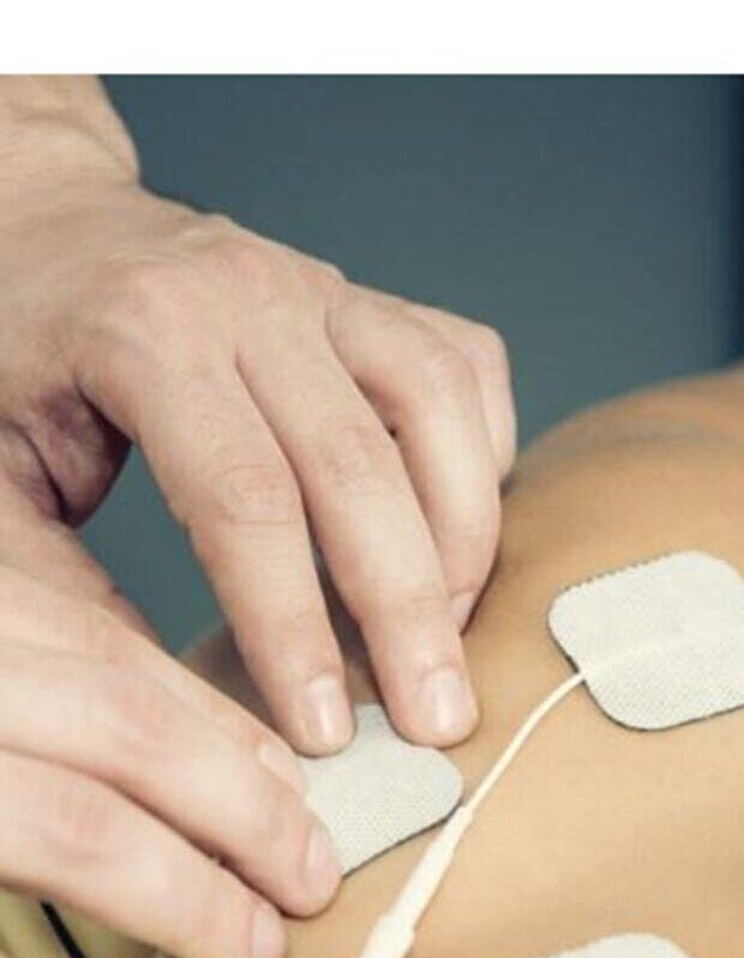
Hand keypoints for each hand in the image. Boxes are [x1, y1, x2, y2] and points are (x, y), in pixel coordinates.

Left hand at [0, 128, 514, 753]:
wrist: (41, 226)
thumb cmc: (11, 363)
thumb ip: (64, 586)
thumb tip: (171, 712)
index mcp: (143, 334)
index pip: (246, 501)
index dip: (292, 627)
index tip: (321, 731)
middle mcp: (250, 297)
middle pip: (360, 467)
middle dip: (406, 610)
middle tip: (436, 722)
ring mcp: (323, 290)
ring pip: (439, 404)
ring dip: (463, 534)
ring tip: (451, 636)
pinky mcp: (370, 300)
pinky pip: (465, 367)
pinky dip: (481, 456)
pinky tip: (459, 539)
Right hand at [0, 566, 342, 957]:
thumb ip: (37, 703)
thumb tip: (195, 761)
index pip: (109, 664)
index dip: (223, 734)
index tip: (297, 795)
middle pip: (118, 725)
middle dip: (241, 810)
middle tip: (311, 883)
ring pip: (66, 824)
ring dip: (179, 899)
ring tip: (251, 956)